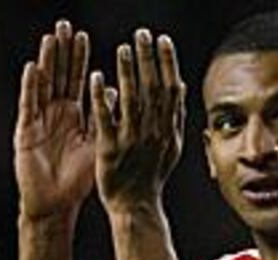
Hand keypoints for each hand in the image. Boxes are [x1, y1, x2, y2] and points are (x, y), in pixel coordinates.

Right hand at [13, 20, 94, 220]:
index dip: (79, 60)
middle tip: (64, 26)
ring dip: (47, 62)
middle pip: (59, 76)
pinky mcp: (26, 131)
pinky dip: (32, 87)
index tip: (83, 36)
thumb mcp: (97, 144)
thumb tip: (122, 91)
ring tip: (51, 38)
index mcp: (74, 116)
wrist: (56, 204)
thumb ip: (106, 118)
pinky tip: (35, 68)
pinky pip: (30, 105)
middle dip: (61, 52)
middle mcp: (55, 114)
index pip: (76, 81)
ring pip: (44, 85)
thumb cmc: (78, 179)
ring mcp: (38, 120)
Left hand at [90, 30, 185, 214]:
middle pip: (152, 90)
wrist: (137, 206)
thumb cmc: (151, 176)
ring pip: (132, 101)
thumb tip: (179, 85)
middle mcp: (154, 133)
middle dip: (148, 60)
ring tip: (122, 49)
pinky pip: (106, 119)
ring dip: (127, 72)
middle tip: (141, 35)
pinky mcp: (111, 150)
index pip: (170, 90)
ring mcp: (132, 141)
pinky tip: (98, 77)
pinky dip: (102, 97)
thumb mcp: (170, 146)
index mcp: (168, 130)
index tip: (162, 41)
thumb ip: (174, 116)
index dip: (166, 63)